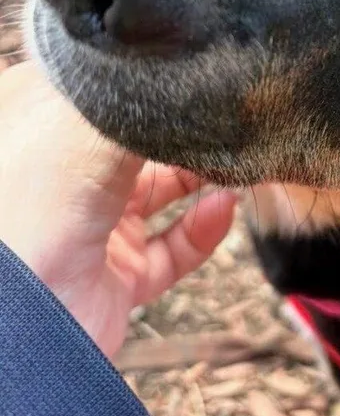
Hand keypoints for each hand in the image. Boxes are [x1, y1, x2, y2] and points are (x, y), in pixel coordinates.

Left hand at [0, 61, 237, 357]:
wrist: (14, 344)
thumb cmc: (23, 225)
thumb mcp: (83, 138)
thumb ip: (143, 102)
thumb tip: (197, 73)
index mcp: (37, 127)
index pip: (104, 87)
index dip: (152, 80)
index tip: (200, 71)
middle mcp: (62, 173)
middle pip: (142, 140)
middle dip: (188, 132)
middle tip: (234, 119)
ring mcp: (89, 225)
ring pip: (163, 191)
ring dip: (205, 179)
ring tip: (241, 163)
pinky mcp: (115, 273)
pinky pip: (172, 248)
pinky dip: (204, 230)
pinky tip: (224, 210)